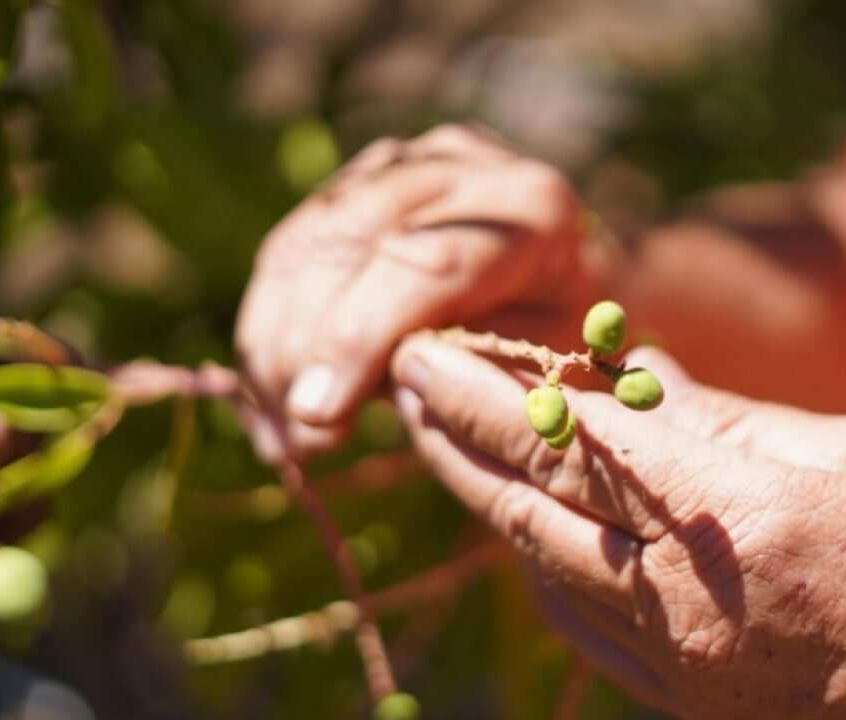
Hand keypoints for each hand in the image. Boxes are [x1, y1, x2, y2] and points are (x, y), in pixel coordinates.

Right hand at [235, 125, 584, 460]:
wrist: (576, 278)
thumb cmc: (571, 343)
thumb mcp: (550, 374)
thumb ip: (475, 383)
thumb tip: (374, 398)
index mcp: (532, 208)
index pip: (426, 260)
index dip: (360, 337)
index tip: (317, 415)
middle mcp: (459, 165)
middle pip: (347, 244)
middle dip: (306, 351)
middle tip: (302, 442)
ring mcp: (401, 164)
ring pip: (302, 246)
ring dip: (275, 348)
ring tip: (285, 436)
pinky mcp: (357, 182)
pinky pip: (288, 252)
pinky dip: (269, 332)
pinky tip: (277, 402)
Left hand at [389, 337, 845, 718]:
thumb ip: (727, 418)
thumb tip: (633, 372)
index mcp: (736, 516)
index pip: (571, 440)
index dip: (482, 392)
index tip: (426, 352)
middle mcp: (686, 599)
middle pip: (528, 506)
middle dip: (453, 439)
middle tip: (405, 384)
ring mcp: (678, 665)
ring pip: (538, 570)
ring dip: (484, 499)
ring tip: (447, 440)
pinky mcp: (685, 705)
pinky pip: (580, 627)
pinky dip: (537, 564)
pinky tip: (522, 524)